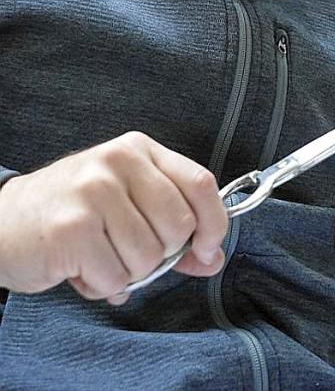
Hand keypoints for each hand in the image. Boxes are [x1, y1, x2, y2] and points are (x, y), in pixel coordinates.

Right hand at [0, 132, 228, 305]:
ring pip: (149, 256)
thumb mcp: (128, 205)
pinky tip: (81, 267)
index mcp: (139, 149)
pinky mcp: (73, 227)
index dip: (214, 223)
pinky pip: (115, 277)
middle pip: (179, 224)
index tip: (207, 248)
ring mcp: (95, 191)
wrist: (2, 222)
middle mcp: (119, 161)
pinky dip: (102, 285)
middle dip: (162, 254)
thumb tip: (212, 258)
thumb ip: (174, 229)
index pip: (200, 183)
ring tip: (100, 256)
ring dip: (128, 273)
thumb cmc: (73, 213)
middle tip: (129, 251)